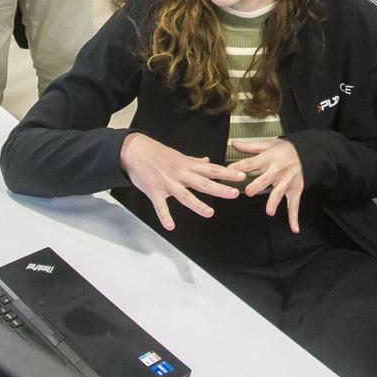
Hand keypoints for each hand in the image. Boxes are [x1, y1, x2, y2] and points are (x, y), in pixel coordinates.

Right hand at [120, 132, 244, 231]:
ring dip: (197, 205)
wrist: (134, 151)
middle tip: (234, 194)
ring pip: (185, 196)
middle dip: (220, 189)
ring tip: (209, 213)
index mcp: (187, 165)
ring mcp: (168, 183)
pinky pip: (161, 206)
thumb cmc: (156, 153)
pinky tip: (171, 226)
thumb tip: (207, 161)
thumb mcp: (178, 155)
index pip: (212, 169)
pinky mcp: (154, 191)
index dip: (228, 173)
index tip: (242, 176)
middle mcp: (180, 174)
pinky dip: (165, 217)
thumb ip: (194, 161)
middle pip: (203, 182)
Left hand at [229, 138, 304, 232]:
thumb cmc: (284, 149)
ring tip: (269, 212)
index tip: (229, 171)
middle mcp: (277, 170)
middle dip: (257, 185)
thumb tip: (234, 144)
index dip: (239, 167)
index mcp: (268, 158)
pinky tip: (294, 228)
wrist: (306, 152)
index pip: (251, 163)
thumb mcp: (267, 144)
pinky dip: (294, 217)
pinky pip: (294, 204)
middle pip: (265, 179)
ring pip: (279, 193)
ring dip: (274, 202)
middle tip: (248, 192)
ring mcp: (286, 181)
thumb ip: (250, 146)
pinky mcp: (295, 190)